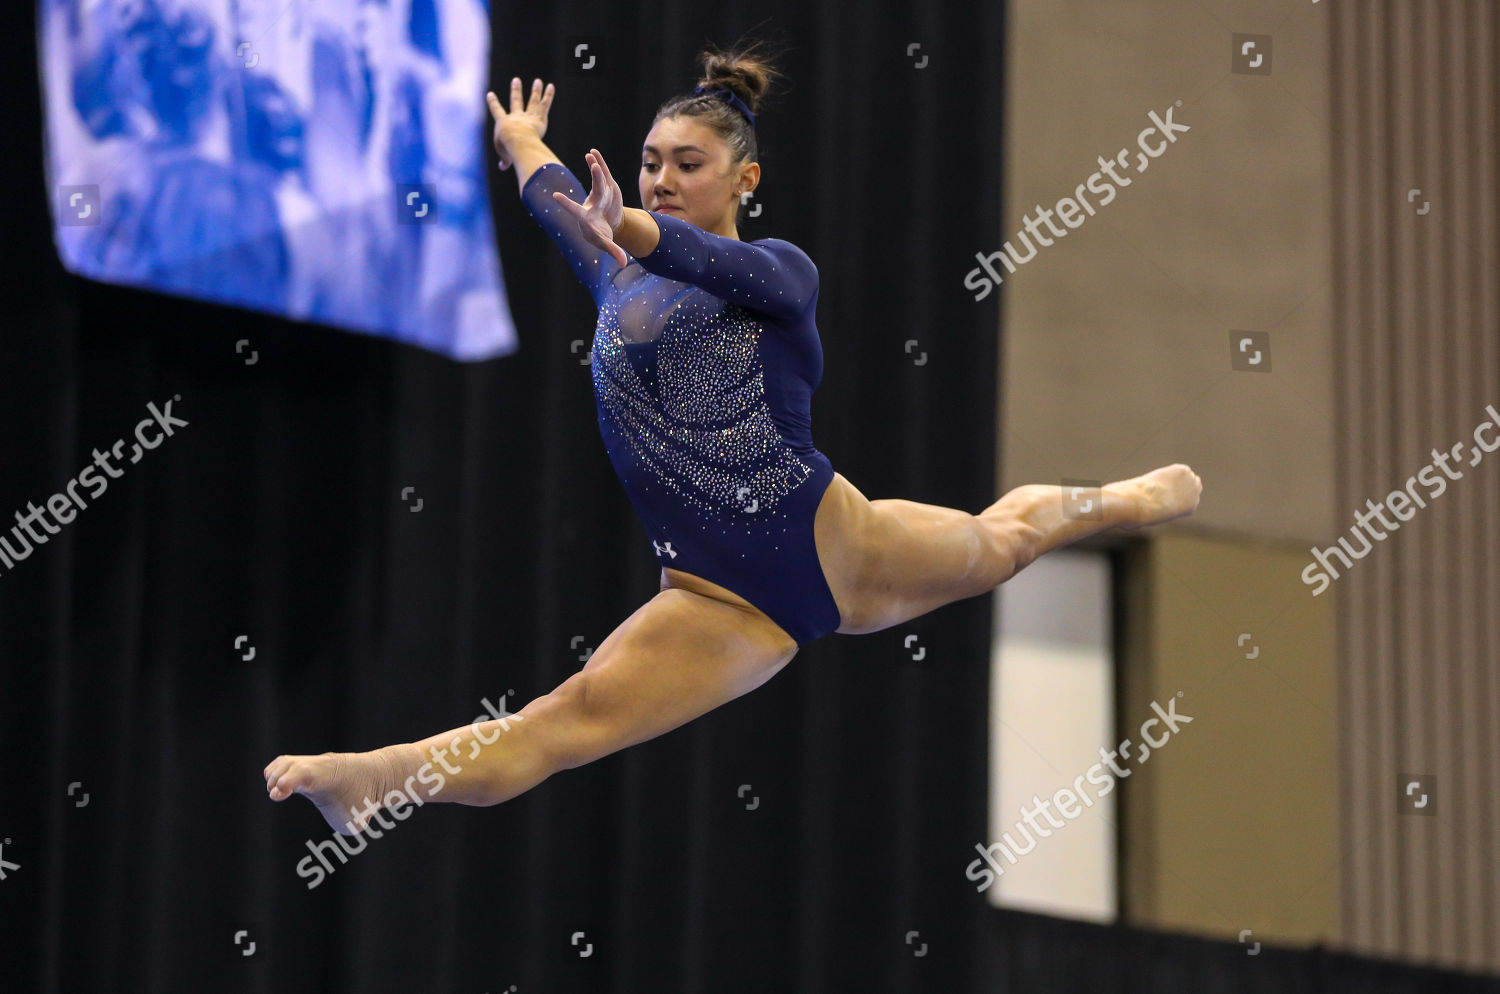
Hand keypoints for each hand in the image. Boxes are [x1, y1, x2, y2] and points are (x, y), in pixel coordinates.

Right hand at [486, 76, 552, 170]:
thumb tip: (503, 166)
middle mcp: (516, 117)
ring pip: (533, 101)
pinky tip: (551, 86)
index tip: (490, 94)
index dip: (493, 103)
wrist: (519, 143)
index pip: (497, 111)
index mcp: (504, 123)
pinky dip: (548, 95)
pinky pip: (544, 105)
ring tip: (538, 81)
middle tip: (516, 80)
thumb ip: (505, 160)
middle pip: (516, 101)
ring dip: (535, 91)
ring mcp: (528, 116)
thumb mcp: (505, 156)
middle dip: (516, 90)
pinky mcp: (539, 119)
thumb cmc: (509, 150)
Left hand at [550, 148, 628, 267]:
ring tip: (591, 156)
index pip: (576, 210)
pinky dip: (600, 163)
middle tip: (594, 168)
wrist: (607, 224)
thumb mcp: (607, 244)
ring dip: (596, 168)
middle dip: (596, 180)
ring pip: (598, 180)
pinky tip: (593, 152)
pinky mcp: (607, 188)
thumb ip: (613, 251)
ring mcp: (599, 194)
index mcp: (587, 217)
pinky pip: (604, 174)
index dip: (566, 204)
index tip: (555, 196)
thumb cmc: (602, 235)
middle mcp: (592, 204)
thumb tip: (623, 264)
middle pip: (595, 191)